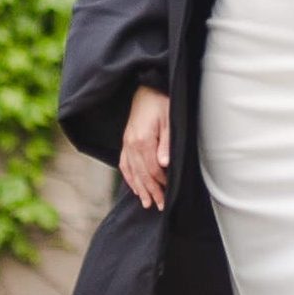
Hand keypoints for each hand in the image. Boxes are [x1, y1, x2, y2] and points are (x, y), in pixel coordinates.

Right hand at [119, 85, 170, 209]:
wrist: (146, 88)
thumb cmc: (162, 103)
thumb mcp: (169, 120)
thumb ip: (166, 143)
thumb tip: (163, 165)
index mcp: (142, 140)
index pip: (152, 169)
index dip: (160, 183)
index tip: (169, 194)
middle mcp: (131, 144)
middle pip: (141, 174)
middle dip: (151, 191)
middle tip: (160, 205)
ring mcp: (126, 143)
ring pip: (131, 171)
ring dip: (139, 188)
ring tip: (147, 203)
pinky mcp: (125, 141)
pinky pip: (124, 164)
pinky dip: (129, 177)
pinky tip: (134, 187)